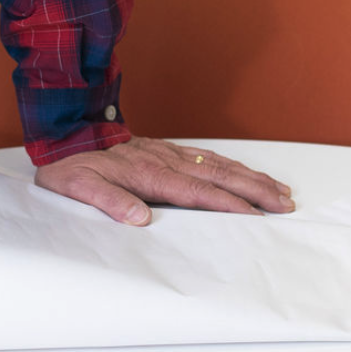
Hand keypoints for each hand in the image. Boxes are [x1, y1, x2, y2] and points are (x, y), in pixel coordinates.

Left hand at [35, 136, 293, 224]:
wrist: (66, 133)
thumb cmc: (72, 165)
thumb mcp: (79, 187)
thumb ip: (109, 201)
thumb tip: (138, 218)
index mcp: (149, 174)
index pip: (198, 192)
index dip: (228, 204)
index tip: (255, 216)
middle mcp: (167, 161)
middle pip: (221, 176)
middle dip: (256, 191)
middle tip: (285, 205)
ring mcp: (171, 153)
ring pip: (221, 165)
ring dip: (253, 178)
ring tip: (280, 191)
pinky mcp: (169, 150)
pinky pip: (210, 157)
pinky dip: (234, 166)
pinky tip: (248, 173)